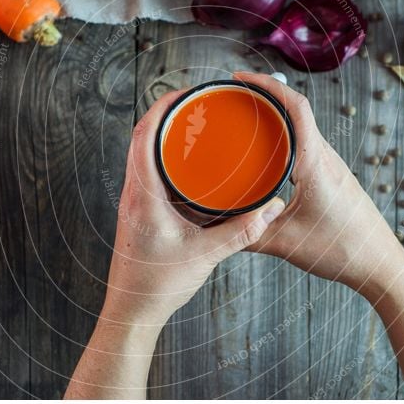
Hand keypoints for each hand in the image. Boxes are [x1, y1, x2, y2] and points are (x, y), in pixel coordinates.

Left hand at [101, 90, 285, 327]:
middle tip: (195, 103)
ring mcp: (133, 202)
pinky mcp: (138, 212)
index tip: (185, 93)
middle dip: (165, 115)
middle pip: (141, 137)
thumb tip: (271, 208)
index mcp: (143, 195)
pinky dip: (163, 158)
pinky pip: (146, 172)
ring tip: (192, 126)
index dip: (162, 107)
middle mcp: (132, 193)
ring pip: (141, 154)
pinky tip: (186, 165)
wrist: (132, 311)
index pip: (144, 135)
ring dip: (162, 135)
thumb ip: (240, 231)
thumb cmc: (158, 285)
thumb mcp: (205, 255)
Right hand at [234, 72, 403, 293]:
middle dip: (265, 98)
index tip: (241, 79)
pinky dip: (286, 140)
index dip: (268, 85)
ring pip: (303, 130)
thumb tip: (216, 225)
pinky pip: (307, 147)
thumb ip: (248, 233)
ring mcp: (333, 167)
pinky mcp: (335, 178)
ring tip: (246, 122)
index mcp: (316, 164)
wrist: (380, 265)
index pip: (296, 107)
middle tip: (234, 99)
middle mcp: (327, 157)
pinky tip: (268, 156)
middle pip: (297, 112)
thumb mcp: (285, 244)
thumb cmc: (341, 251)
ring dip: (277, 119)